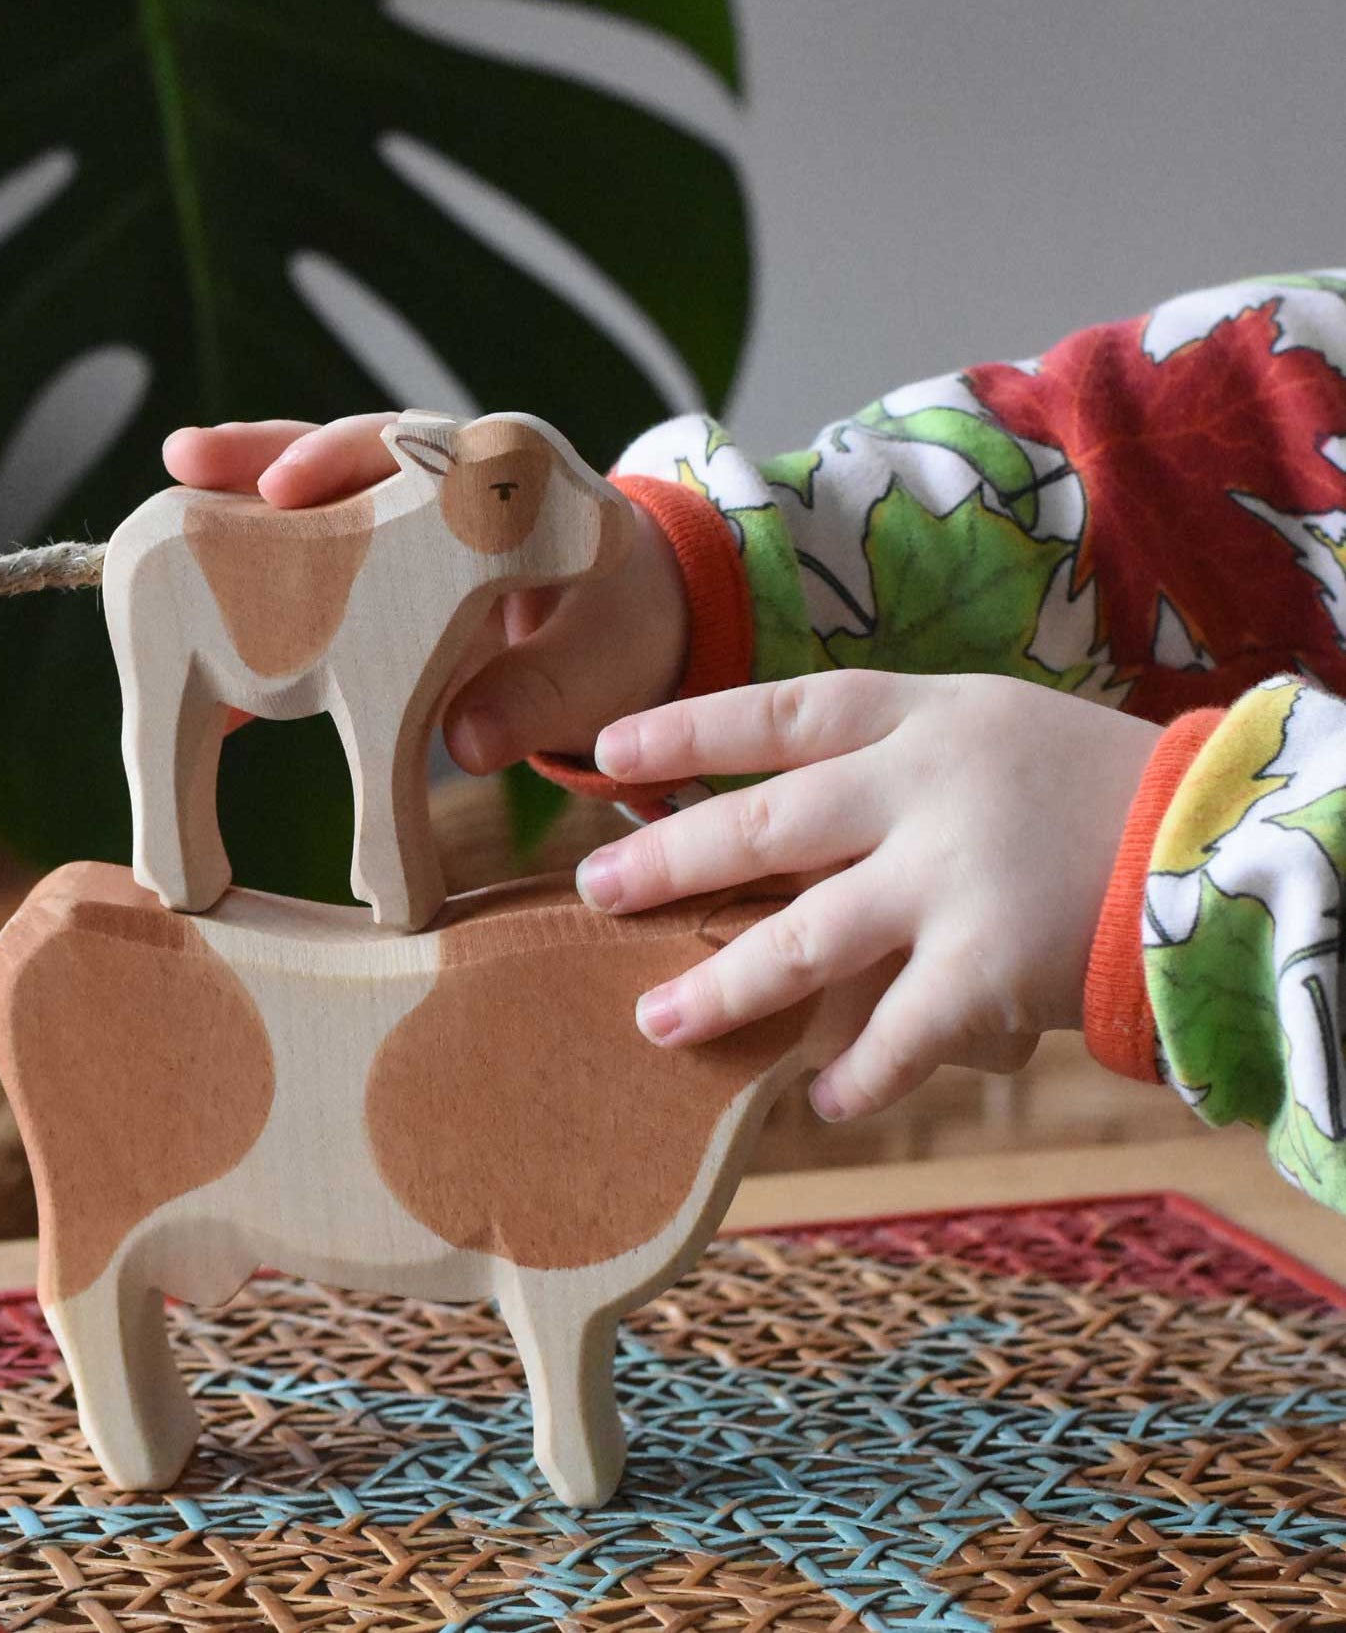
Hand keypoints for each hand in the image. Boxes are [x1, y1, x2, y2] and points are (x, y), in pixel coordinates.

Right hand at [161, 415, 689, 769]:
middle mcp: (447, 467)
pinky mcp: (372, 550)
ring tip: (153, 527)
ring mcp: (401, 505)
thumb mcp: (603, 667)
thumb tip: (462, 746)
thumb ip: (540, 697)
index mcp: (518, 473)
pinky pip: (302, 559)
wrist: (624, 624)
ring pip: (308, 495)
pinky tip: (192, 638)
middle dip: (264, 453)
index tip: (289, 488)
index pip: (425, 444)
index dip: (352, 458)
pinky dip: (250, 592)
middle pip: (345, 450)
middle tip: (189, 461)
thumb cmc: (621, 626)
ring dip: (235, 503)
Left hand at [574, 670, 1162, 1119]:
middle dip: (672, 860)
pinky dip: (855, 1076)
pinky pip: (899, 1034)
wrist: (1221, 838)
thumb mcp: (986, 732)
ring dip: (725, 987)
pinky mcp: (992, 966)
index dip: (687, 730)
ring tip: (656, 1022)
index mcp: (920, 716)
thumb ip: (887, 768)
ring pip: (807, 937)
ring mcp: (954, 877)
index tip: (609, 753)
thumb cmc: (1089, 786)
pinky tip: (817, 1104)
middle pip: (767, 825)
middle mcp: (923, 788)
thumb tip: (768, 831)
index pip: (779, 712)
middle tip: (596, 890)